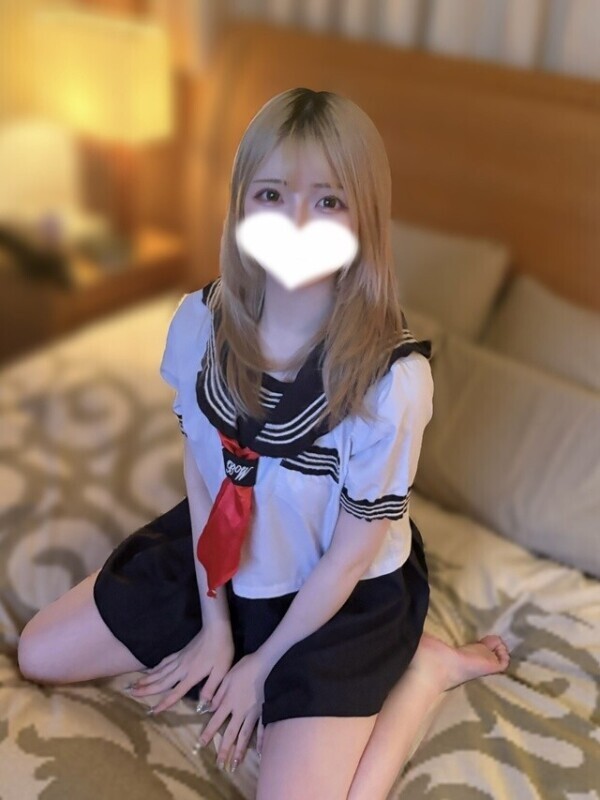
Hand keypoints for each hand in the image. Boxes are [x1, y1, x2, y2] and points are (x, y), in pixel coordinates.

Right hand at [127, 621, 234, 713]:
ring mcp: (179, 659)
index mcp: (191, 675)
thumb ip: (211, 688)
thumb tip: (204, 706)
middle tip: (131, 693)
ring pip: (160, 671)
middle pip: (161, 681)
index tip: (153, 711)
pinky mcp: (180, 652)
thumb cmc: (221, 650)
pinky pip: (165, 662)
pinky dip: (156, 667)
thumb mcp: (221, 671)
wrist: (216, 629)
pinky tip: (151, 670)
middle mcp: (181, 668)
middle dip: (146, 689)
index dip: (164, 703)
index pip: (175, 692)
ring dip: (147, 679)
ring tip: (134, 684)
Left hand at [194, 652, 269, 770]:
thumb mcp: (227, 677)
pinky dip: (261, 741)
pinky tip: (259, 751)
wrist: (265, 664)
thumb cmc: (245, 667)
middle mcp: (240, 711)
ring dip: (239, 751)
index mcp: (229, 701)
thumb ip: (218, 693)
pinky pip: (262, 728)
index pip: (216, 720)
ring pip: (245, 735)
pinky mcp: (264, 711)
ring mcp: (253, 713)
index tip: (202, 744)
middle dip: (224, 750)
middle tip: (220, 765)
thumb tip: (209, 708)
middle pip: (230, 733)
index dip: (209, 732)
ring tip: (235, 764)